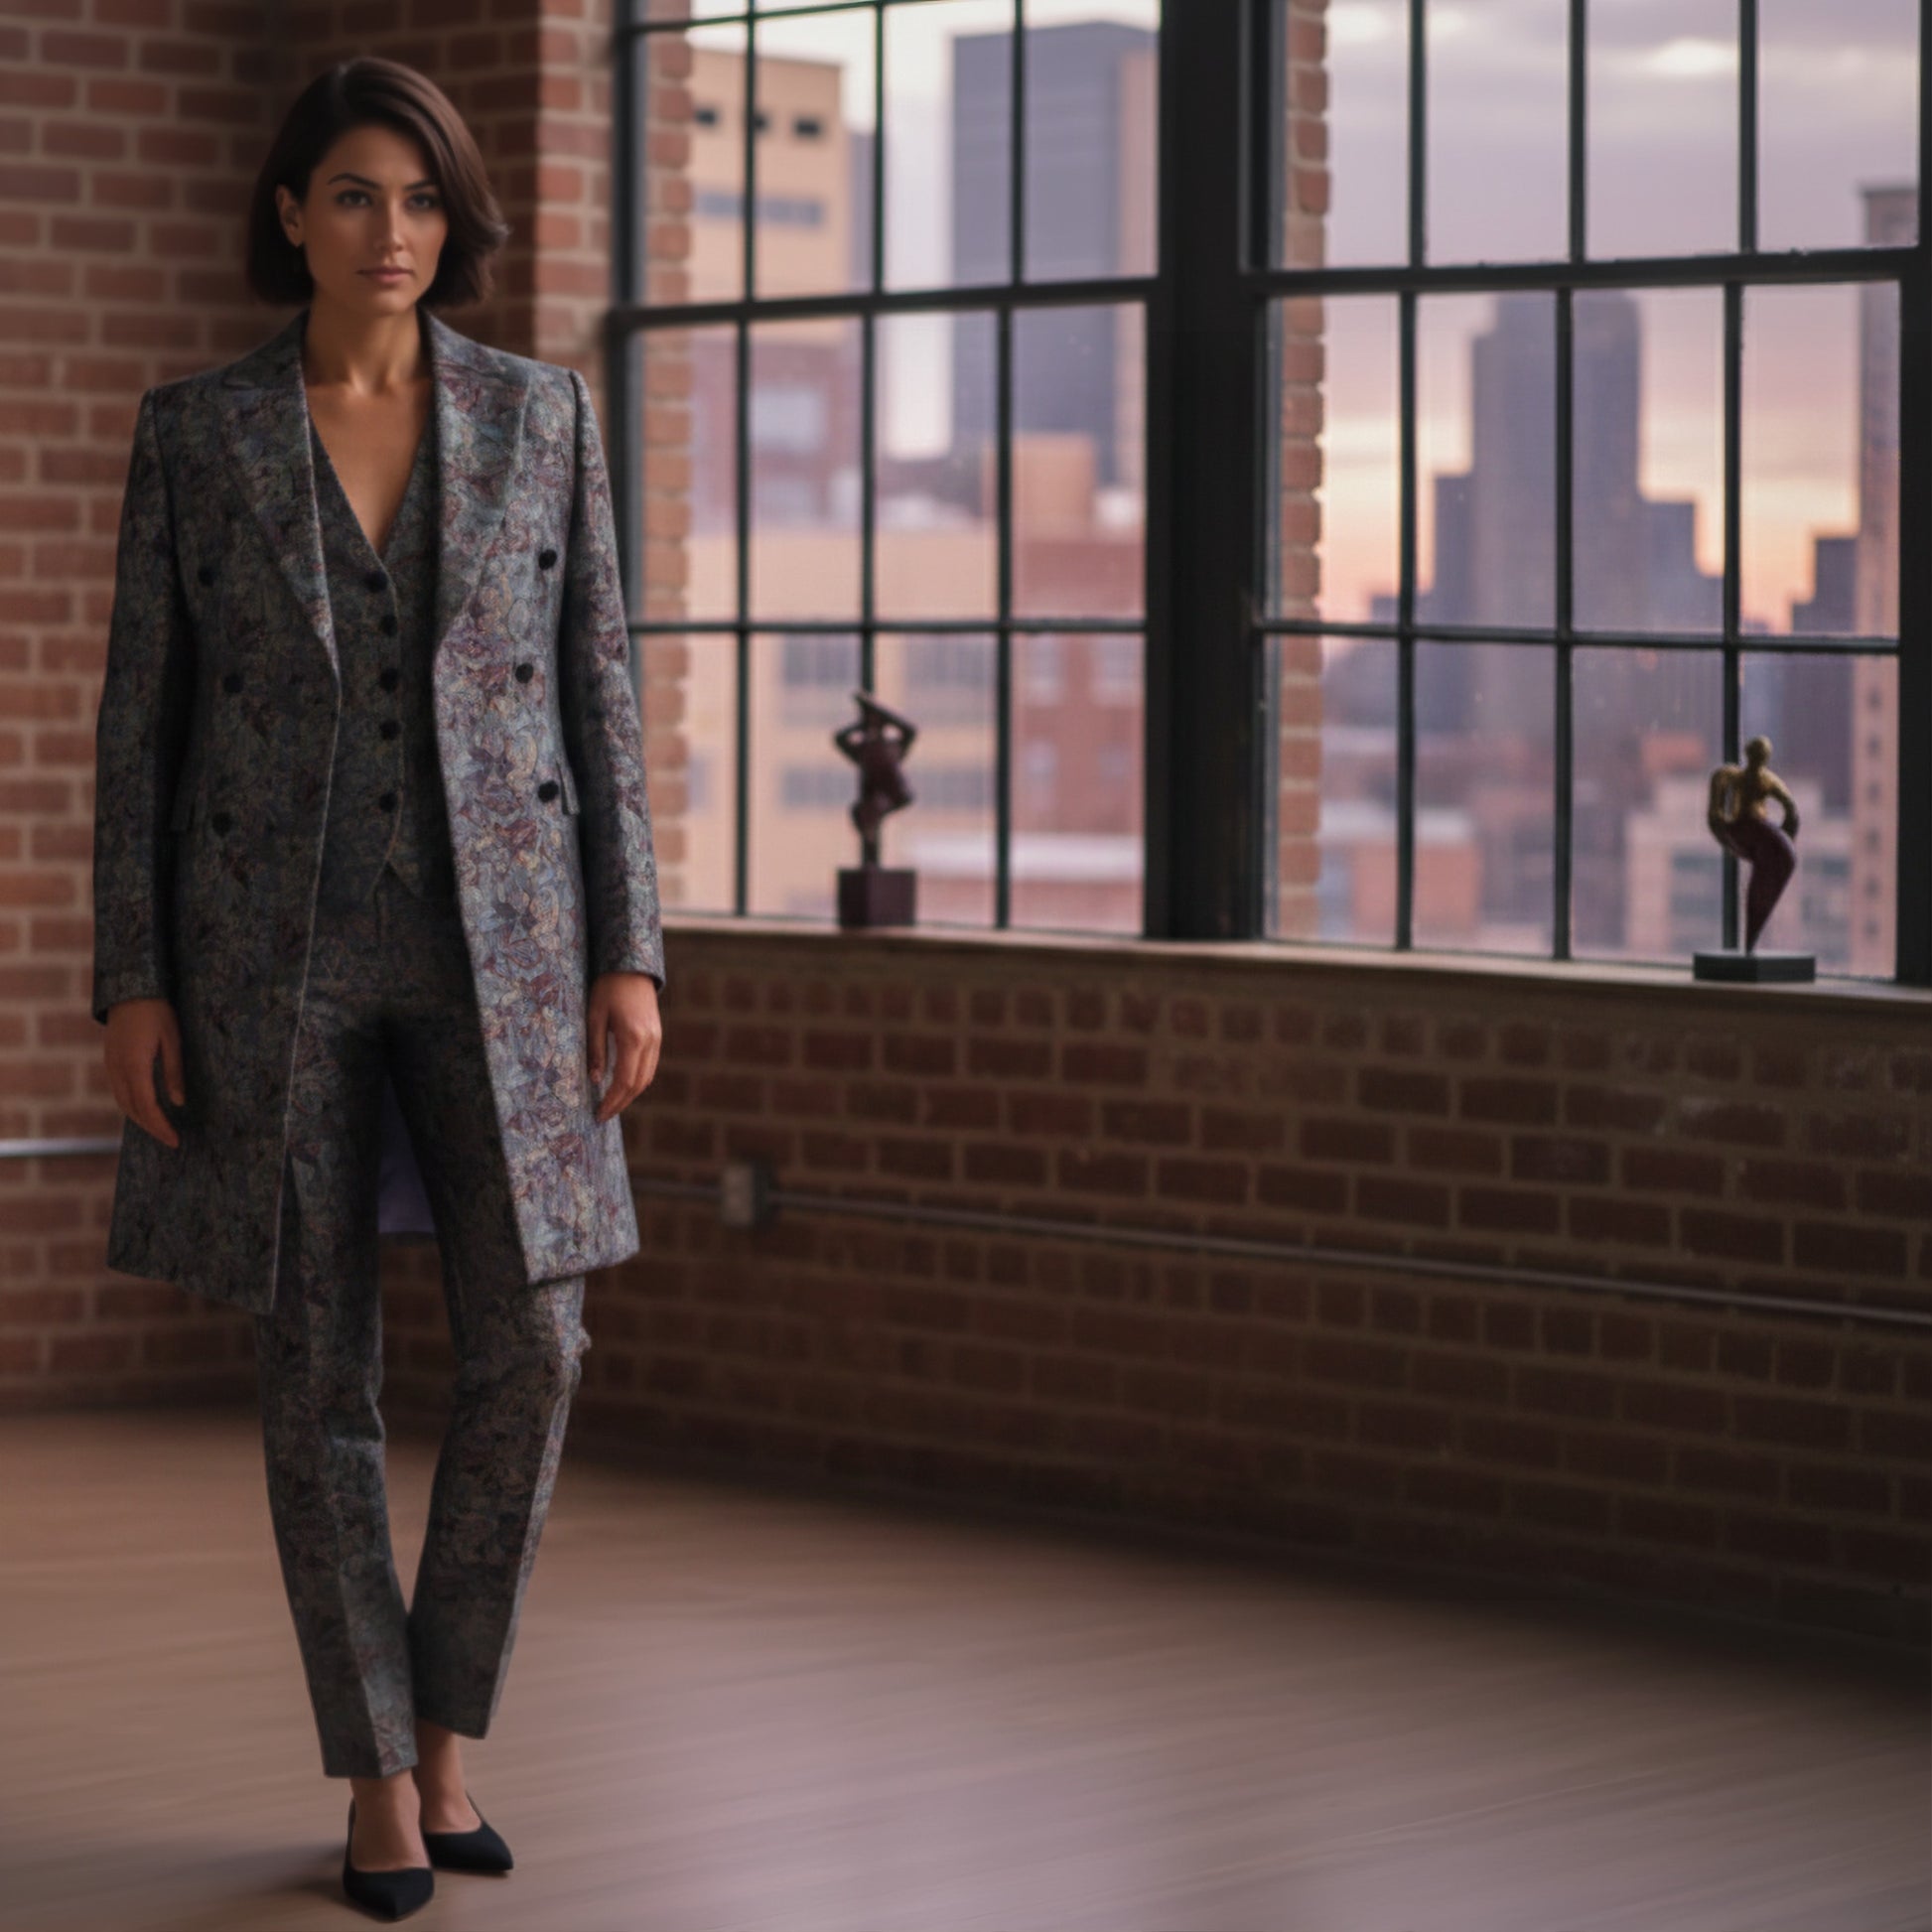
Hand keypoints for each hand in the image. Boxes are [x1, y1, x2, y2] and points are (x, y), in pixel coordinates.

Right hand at [104, 997, 183, 1148]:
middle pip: (132, 1109)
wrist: (129, 990)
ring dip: (140, 1119)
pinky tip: (145, 1110)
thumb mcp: (172, 1040)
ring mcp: (110, 1065)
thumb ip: (174, 1072)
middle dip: (151, 1128)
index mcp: (134, 1065)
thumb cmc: (156, 1011)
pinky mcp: (110, 1061)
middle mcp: (117, 1069)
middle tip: (171, 1140)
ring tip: (160, 1130)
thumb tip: (178, 1102)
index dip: (160, 1126)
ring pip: (123, 1102)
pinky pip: (119, 1091)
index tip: (175, 1141)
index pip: (146, 1106)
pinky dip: (132, 1106)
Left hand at [586, 972, 662, 1123]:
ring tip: (611, 1104)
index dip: (612, 1101)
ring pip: (647, 1077)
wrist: (632, 966)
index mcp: (633, 1037)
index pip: (625, 1081)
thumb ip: (596, 1050)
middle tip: (603, 1115)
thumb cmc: (608, 988)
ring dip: (630, 1094)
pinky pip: (650, 1065)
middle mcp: (650, 1041)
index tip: (599, 1113)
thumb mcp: (595, 1017)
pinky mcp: (657, 1035)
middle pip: (639, 1084)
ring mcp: (657, 1039)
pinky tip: (623, 1085)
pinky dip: (637, 1080)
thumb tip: (596, 1080)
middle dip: (621, 1103)